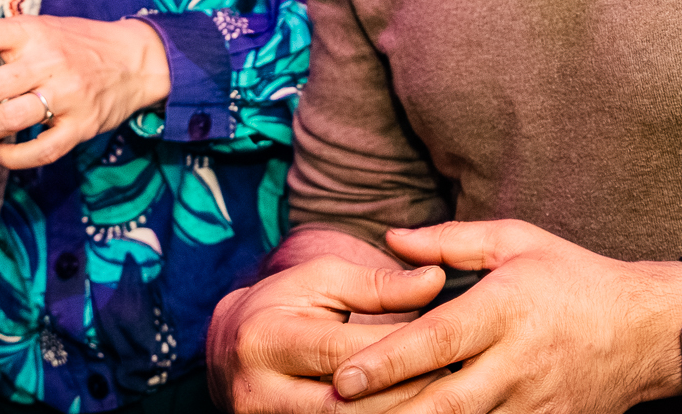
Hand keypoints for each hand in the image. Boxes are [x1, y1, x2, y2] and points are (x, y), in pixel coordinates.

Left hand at [0, 15, 168, 169]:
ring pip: (4, 122)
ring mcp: (66, 96)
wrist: (139, 60)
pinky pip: (37, 151)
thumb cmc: (79, 42)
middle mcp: (47, 61)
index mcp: (32, 31)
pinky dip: (7, 157)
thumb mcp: (41, 28)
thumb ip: (2, 43)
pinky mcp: (81, 127)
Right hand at [209, 253, 450, 412]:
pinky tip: (411, 408)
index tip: (445, 343)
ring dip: (397, 413)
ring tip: (438, 397)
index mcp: (266, 338)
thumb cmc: (283, 303)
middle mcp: (258, 391)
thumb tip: (435, 280)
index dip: (396, 349)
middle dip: (402, 393)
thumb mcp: (323, 280)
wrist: (230, 347)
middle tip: (451, 380)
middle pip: (344, 405)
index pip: (341, 351)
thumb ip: (377, 284)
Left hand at [331, 221, 681, 413]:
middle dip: (389, 413)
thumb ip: (452, 241)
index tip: (343, 378)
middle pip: (443, 401)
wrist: (646, 331)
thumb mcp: (517, 241)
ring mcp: (531, 402)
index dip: (388, 362)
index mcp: (506, 308)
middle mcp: (516, 361)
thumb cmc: (574, 277)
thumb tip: (393, 240)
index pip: (438, 341)